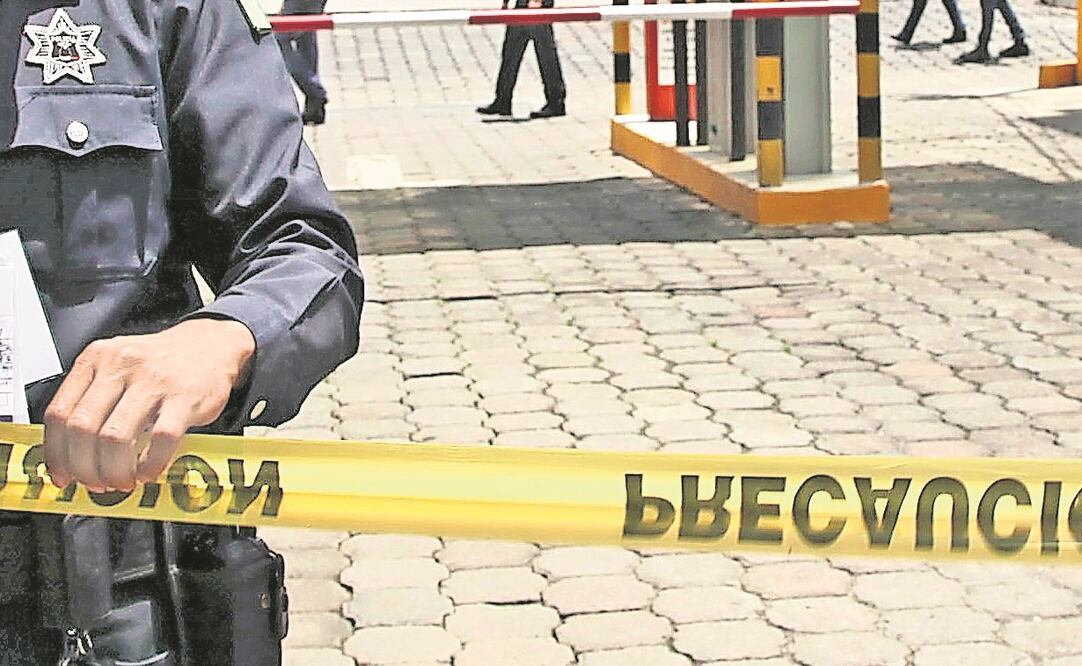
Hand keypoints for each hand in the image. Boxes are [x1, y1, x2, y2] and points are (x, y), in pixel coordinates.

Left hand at [43, 318, 255, 491]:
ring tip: (122, 481)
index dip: (56, 453)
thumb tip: (68, 450)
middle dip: (85, 468)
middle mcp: (122, 366)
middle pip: (83, 429)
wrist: (212, 344)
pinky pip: (160, 440)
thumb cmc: (162, 362)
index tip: (62, 474)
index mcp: (97, 358)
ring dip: (114, 471)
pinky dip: (150, 465)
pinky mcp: (186, 397)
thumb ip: (91, 399)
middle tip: (95, 483)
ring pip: (116, 438)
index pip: (59, 413)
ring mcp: (155, 381)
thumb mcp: (117, 365)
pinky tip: (149, 471)